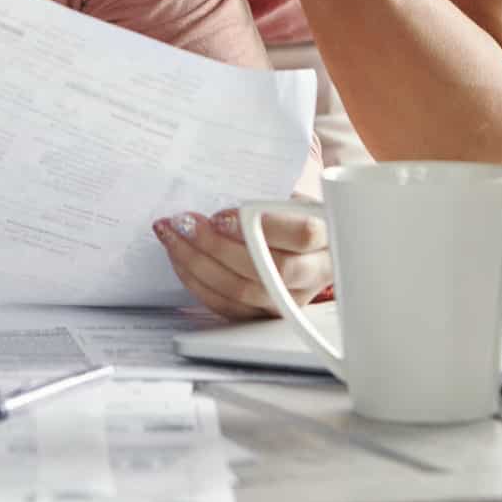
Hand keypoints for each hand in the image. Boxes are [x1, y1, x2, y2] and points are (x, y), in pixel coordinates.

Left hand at [153, 205, 330, 319]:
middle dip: (216, 247)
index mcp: (329, 236)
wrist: (304, 227)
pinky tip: (180, 258)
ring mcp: (291, 299)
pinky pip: (228, 307)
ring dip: (197, 264)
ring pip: (242, 293)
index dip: (259, 226)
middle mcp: (315, 273)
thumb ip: (268, 192)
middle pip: (267, 270)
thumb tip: (222, 187)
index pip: (301, 235)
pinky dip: (197, 283)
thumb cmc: (291, 205)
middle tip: (185, 224)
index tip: (221, 215)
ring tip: (172, 236)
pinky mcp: (266, 313)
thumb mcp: (291, 188)